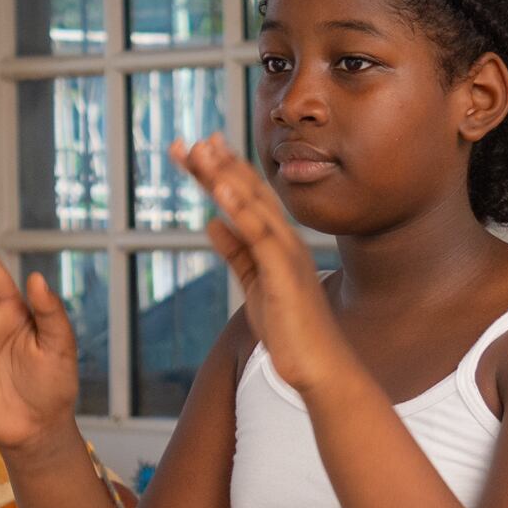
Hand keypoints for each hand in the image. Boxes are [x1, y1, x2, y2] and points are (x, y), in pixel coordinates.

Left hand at [174, 134, 348, 395]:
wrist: (319, 366)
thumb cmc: (289, 327)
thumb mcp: (253, 283)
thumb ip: (235, 251)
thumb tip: (211, 222)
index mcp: (276, 242)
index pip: (246, 197)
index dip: (221, 172)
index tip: (197, 149)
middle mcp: (285, 239)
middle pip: (247, 193)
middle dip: (217, 166)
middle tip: (188, 141)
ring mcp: (287, 253)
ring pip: (253, 206)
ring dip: (226, 176)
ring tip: (201, 151)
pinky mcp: (285, 272)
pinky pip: (260, 235)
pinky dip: (240, 210)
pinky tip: (220, 190)